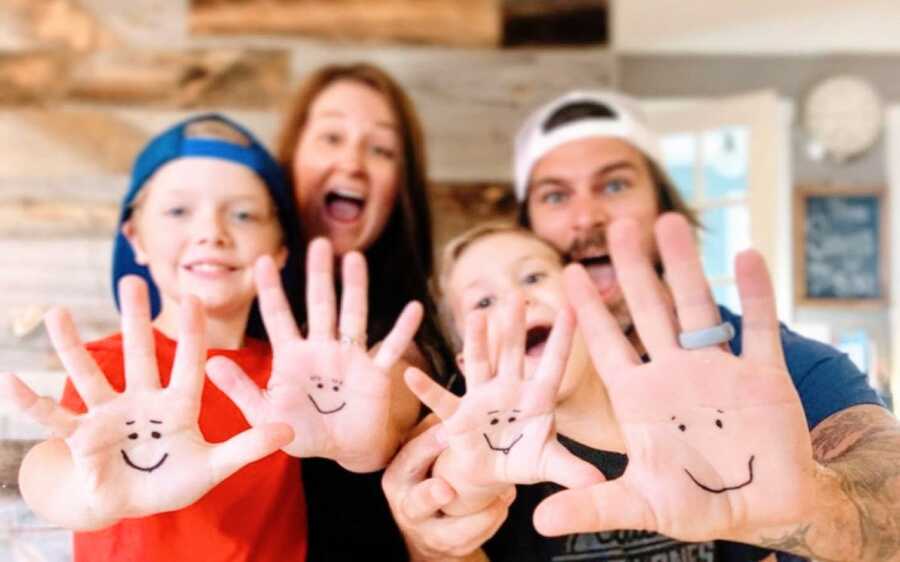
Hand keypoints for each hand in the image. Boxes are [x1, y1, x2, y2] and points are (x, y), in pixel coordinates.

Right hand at [0, 277, 291, 528]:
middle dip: (137, 320)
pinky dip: (30, 404)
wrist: (136, 503)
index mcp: (179, 405)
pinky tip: (8, 380)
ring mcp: (110, 416)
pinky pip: (53, 420)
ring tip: (56, 312)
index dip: (193, 333)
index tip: (196, 296)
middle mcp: (143, 401)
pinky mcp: (82, 438)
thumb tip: (290, 432)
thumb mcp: (216, 466)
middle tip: (134, 281)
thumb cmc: (176, 481)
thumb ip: (249, 447)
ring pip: (89, 376)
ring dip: (72, 347)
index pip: (189, 362)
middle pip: (139, 355)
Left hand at [207, 238, 422, 470]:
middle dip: (318, 275)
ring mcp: (349, 358)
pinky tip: (414, 309)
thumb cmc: (301, 432)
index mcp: (292, 356)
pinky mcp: (374, 374)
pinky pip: (390, 349)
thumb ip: (240, 389)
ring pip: (352, 316)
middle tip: (319, 243)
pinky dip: (403, 331)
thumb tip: (210, 361)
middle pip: (320, 305)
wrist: (340, 451)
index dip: (271, 289)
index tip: (263, 259)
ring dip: (354, 289)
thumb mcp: (263, 414)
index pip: (278, 316)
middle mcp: (321, 349)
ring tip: (355, 259)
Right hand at [382, 417, 513, 560]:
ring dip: (478, 516)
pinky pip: (474, 539)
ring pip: (452, 531)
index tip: (448, 433)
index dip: (427, 446)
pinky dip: (491, 522)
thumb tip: (455, 401)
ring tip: (500, 498)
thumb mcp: (424, 453)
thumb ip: (433, 431)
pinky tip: (503, 504)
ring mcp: (429, 533)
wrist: (428, 526)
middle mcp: (408, 506)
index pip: (409, 459)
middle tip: (447, 489)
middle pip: (417, 503)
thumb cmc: (429, 473)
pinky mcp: (451, 548)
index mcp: (399, 476)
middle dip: (431, 496)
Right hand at [408, 295, 603, 515]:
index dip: (562, 339)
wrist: (491, 472)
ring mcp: (482, 399)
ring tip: (477, 315)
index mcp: (537, 398)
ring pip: (480, 364)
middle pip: (512, 354)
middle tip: (517, 296)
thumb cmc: (523, 459)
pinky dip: (427, 390)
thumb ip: (570, 468)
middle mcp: (509, 390)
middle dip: (514, 327)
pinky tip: (411, 376)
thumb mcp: (547, 463)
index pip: (552, 364)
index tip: (571, 309)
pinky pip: (442, 402)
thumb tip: (597, 480)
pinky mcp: (458, 417)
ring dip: (478, 341)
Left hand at [533, 213, 814, 540]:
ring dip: (685, 267)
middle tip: (618, 226)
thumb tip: (540, 523)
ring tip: (669, 222)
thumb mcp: (642, 505)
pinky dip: (754, 294)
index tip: (568, 274)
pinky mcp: (763, 378)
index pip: (607, 345)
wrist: (764, 509)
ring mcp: (718, 371)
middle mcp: (675, 374)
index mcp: (641, 398)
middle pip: (649, 312)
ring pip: (698, 309)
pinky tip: (747, 256)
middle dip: (633, 270)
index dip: (588, 312)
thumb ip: (594, 505)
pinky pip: (757, 329)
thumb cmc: (700, 503)